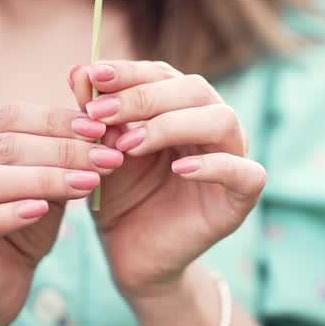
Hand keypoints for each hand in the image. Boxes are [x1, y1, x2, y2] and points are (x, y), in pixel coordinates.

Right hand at [0, 101, 123, 325]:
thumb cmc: (18, 229)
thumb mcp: (42, 185)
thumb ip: (59, 155)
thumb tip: (103, 125)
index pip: (4, 116)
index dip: (54, 119)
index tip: (100, 128)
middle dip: (60, 150)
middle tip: (106, 157)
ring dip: (43, 179)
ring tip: (88, 182)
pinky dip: (7, 215)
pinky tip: (42, 210)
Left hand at [70, 61, 266, 301]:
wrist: (132, 255)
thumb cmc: (119, 197)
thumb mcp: (100, 151)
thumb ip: (94, 114)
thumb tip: (77, 70)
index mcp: (184, 108)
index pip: (164, 74)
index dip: (130, 72)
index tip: (93, 75)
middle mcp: (214, 126)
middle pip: (196, 89)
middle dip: (144, 97)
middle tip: (101, 115)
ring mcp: (233, 160)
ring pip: (223, 120)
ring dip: (172, 125)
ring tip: (129, 145)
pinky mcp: (241, 199)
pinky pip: (247, 173)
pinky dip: (216, 166)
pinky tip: (179, 170)